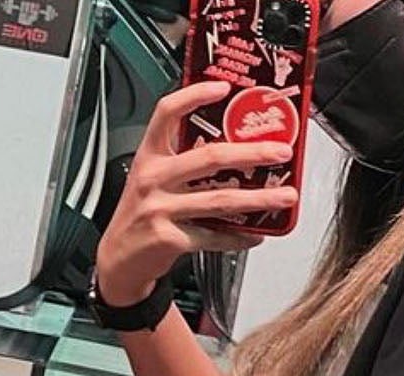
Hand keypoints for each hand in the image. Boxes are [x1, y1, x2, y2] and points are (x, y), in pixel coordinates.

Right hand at [95, 80, 300, 306]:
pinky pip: (213, 236)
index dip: (194, 96)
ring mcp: (161, 208)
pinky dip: (238, 237)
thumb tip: (234, 153)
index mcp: (150, 156)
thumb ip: (182, 163)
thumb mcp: (152, 179)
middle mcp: (154, 178)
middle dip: (251, 153)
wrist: (120, 259)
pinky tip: (256, 234)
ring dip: (258, 199)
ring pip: (219, 200)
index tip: (224, 88)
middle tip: (280, 152)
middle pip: (209, 157)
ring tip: (284, 197)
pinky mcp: (170, 238)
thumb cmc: (142, 215)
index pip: (167, 113)